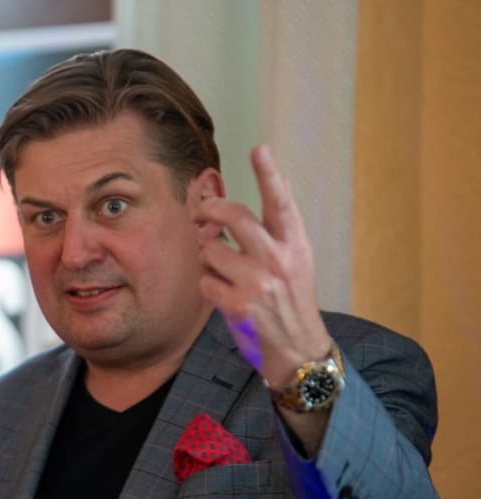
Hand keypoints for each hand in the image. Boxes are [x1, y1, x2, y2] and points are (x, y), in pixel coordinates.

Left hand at [195, 145, 330, 387]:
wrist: (298, 349)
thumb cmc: (293, 298)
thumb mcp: (298, 258)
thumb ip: (283, 224)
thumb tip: (283, 180)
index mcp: (294, 244)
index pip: (281, 202)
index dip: (268, 174)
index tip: (258, 149)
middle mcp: (278, 259)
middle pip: (235, 215)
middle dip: (210, 209)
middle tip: (201, 212)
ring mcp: (257, 282)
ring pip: (211, 250)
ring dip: (208, 258)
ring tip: (224, 271)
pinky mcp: (237, 304)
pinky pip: (204, 280)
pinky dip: (208, 285)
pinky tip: (224, 294)